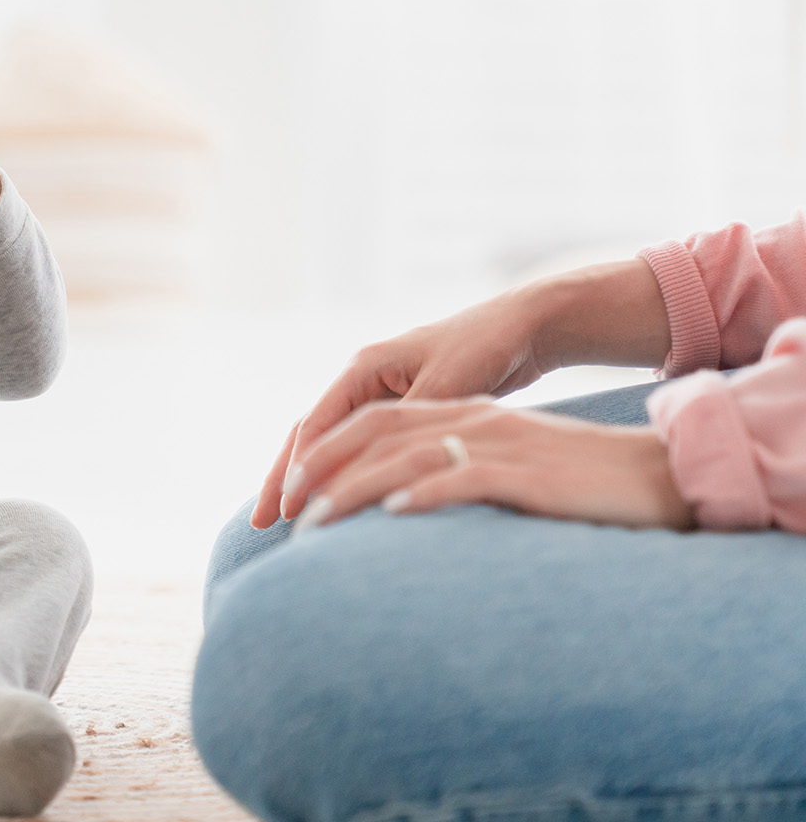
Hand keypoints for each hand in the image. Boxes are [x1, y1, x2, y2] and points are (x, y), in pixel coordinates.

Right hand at [255, 289, 549, 525]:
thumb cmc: (485, 347)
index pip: (315, 424)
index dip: (298, 468)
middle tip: (258, 522)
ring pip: (330, 444)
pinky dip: (341, 475)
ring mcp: (377, 396)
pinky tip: (334, 504)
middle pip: (308, 434)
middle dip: (283, 478)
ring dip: (307, 480)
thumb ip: (408, 425)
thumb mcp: (446, 385)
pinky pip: (357, 448)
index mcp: (363, 367)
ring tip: (282, 521)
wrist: (523, 327)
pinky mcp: (399, 411)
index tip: (286, 509)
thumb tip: (377, 466)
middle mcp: (361, 380)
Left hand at [283, 398, 693, 532]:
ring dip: (354, 488)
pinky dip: (426, 491)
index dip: (322, 452)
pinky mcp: (527, 469)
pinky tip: (394, 514)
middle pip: (373, 430)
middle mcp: (470, 418)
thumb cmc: (577, 480)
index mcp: (460, 413)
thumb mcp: (504, 466)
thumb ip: (452, 474)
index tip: (284, 494)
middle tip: (279, 511)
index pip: (372, 421)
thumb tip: (399, 509)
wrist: (656, 471)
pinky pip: (465, 475)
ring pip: (406, 455)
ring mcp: (497, 440)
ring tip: (316, 523)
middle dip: (319, 468)